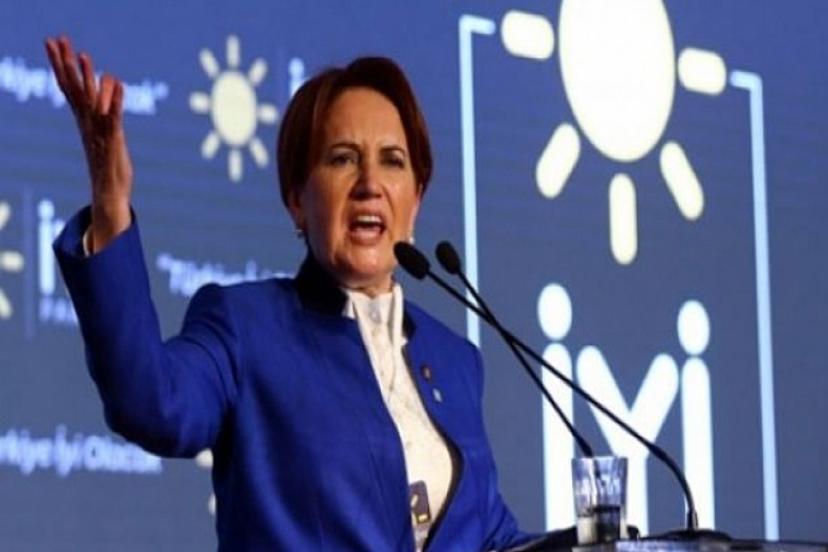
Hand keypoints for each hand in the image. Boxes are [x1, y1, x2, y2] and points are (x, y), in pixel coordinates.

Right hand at [45, 36, 132, 252]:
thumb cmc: (110, 166)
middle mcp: (88, 123)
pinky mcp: (114, 142)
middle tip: (54, 38)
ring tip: (83, 54)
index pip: (69, 87)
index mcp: (84, 120)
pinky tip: (117, 83)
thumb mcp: (107, 136)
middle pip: (74, 88)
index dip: (61, 64)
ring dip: (88, 78)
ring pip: (91, 100)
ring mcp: (99, 132)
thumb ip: (105, 118)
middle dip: (65, 62)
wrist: (109, 194)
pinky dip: (116, 100)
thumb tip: (106, 106)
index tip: (53, 42)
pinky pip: (114, 118)